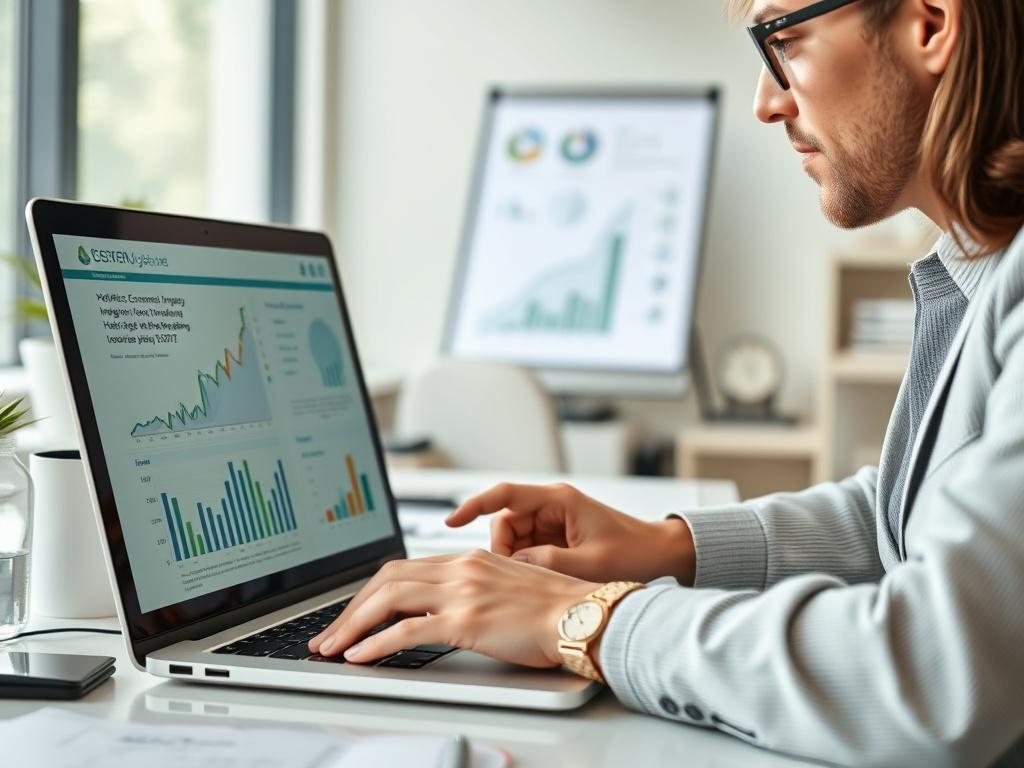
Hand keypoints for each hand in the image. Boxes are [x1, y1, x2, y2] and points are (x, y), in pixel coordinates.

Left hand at [308, 549, 598, 667]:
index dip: (371, 591)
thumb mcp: (509, 587)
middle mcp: (461, 568)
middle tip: (329, 633)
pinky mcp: (466, 620)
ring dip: (352, 625)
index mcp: (470, 559)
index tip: (354, 612)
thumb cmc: (557, 608)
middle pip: (386, 578)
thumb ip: (477, 590)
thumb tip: (450, 608)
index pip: (404, 567)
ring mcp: (462, 592)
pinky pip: (406, 630)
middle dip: (350, 607)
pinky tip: (359, 657)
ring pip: (387, 599)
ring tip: (332, 647)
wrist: (585, 615)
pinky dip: (375, 644)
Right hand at [445, 483, 695, 584]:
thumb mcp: (588, 563)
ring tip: (532, 582)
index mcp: (558, 500)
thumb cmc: (636, 554)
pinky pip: (529, 548)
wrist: (664, 557)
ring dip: (515, 559)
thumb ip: (545, 563)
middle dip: (501, 549)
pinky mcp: (559, 539)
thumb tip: (511, 565)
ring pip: (514, 538)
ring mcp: (555, 522)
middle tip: (513, 576)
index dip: (473, 505)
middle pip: (504, 521)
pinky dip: (527, 564)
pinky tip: (538, 581)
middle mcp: (553, 505)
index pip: (504, 495)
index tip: (451, 521)